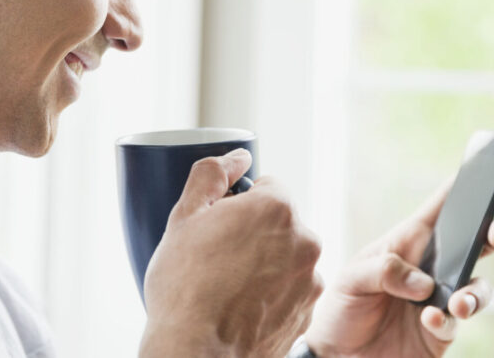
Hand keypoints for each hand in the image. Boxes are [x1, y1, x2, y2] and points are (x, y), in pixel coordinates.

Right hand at [140, 149, 323, 357]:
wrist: (197, 354)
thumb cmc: (185, 286)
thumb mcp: (184, 216)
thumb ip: (212, 174)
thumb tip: (238, 156)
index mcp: (277, 209)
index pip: (266, 186)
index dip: (237, 202)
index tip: (216, 223)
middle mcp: (305, 241)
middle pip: (278, 222)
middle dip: (253, 232)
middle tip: (216, 255)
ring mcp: (310, 281)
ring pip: (285, 257)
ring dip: (264, 263)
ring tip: (227, 286)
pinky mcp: (307, 315)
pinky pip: (289, 291)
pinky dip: (271, 294)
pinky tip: (240, 307)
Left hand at [304, 183, 493, 357]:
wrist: (338, 356)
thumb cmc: (340, 309)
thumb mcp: (350, 280)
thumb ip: (384, 272)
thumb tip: (424, 283)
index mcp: (406, 243)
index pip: (437, 211)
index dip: (459, 190)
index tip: (481, 169)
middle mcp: (428, 268)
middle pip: (472, 245)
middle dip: (493, 234)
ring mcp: (439, 300)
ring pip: (476, 287)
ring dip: (474, 293)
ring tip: (458, 302)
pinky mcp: (440, 332)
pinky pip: (454, 321)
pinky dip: (444, 319)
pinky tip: (429, 318)